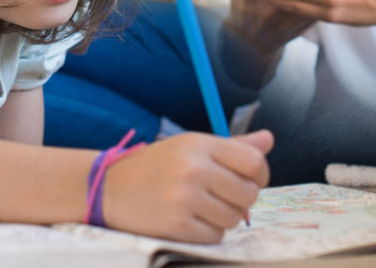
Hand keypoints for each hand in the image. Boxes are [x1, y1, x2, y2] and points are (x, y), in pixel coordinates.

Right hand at [104, 130, 272, 242]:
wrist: (106, 188)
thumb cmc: (153, 167)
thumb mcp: (190, 147)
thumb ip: (232, 146)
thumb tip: (268, 140)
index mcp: (200, 144)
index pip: (254, 161)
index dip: (259, 175)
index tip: (248, 181)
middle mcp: (194, 168)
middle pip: (248, 193)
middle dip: (242, 200)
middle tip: (222, 197)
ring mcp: (185, 198)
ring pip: (234, 218)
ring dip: (224, 218)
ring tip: (202, 208)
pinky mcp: (178, 225)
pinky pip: (216, 236)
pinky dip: (208, 232)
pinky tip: (190, 220)